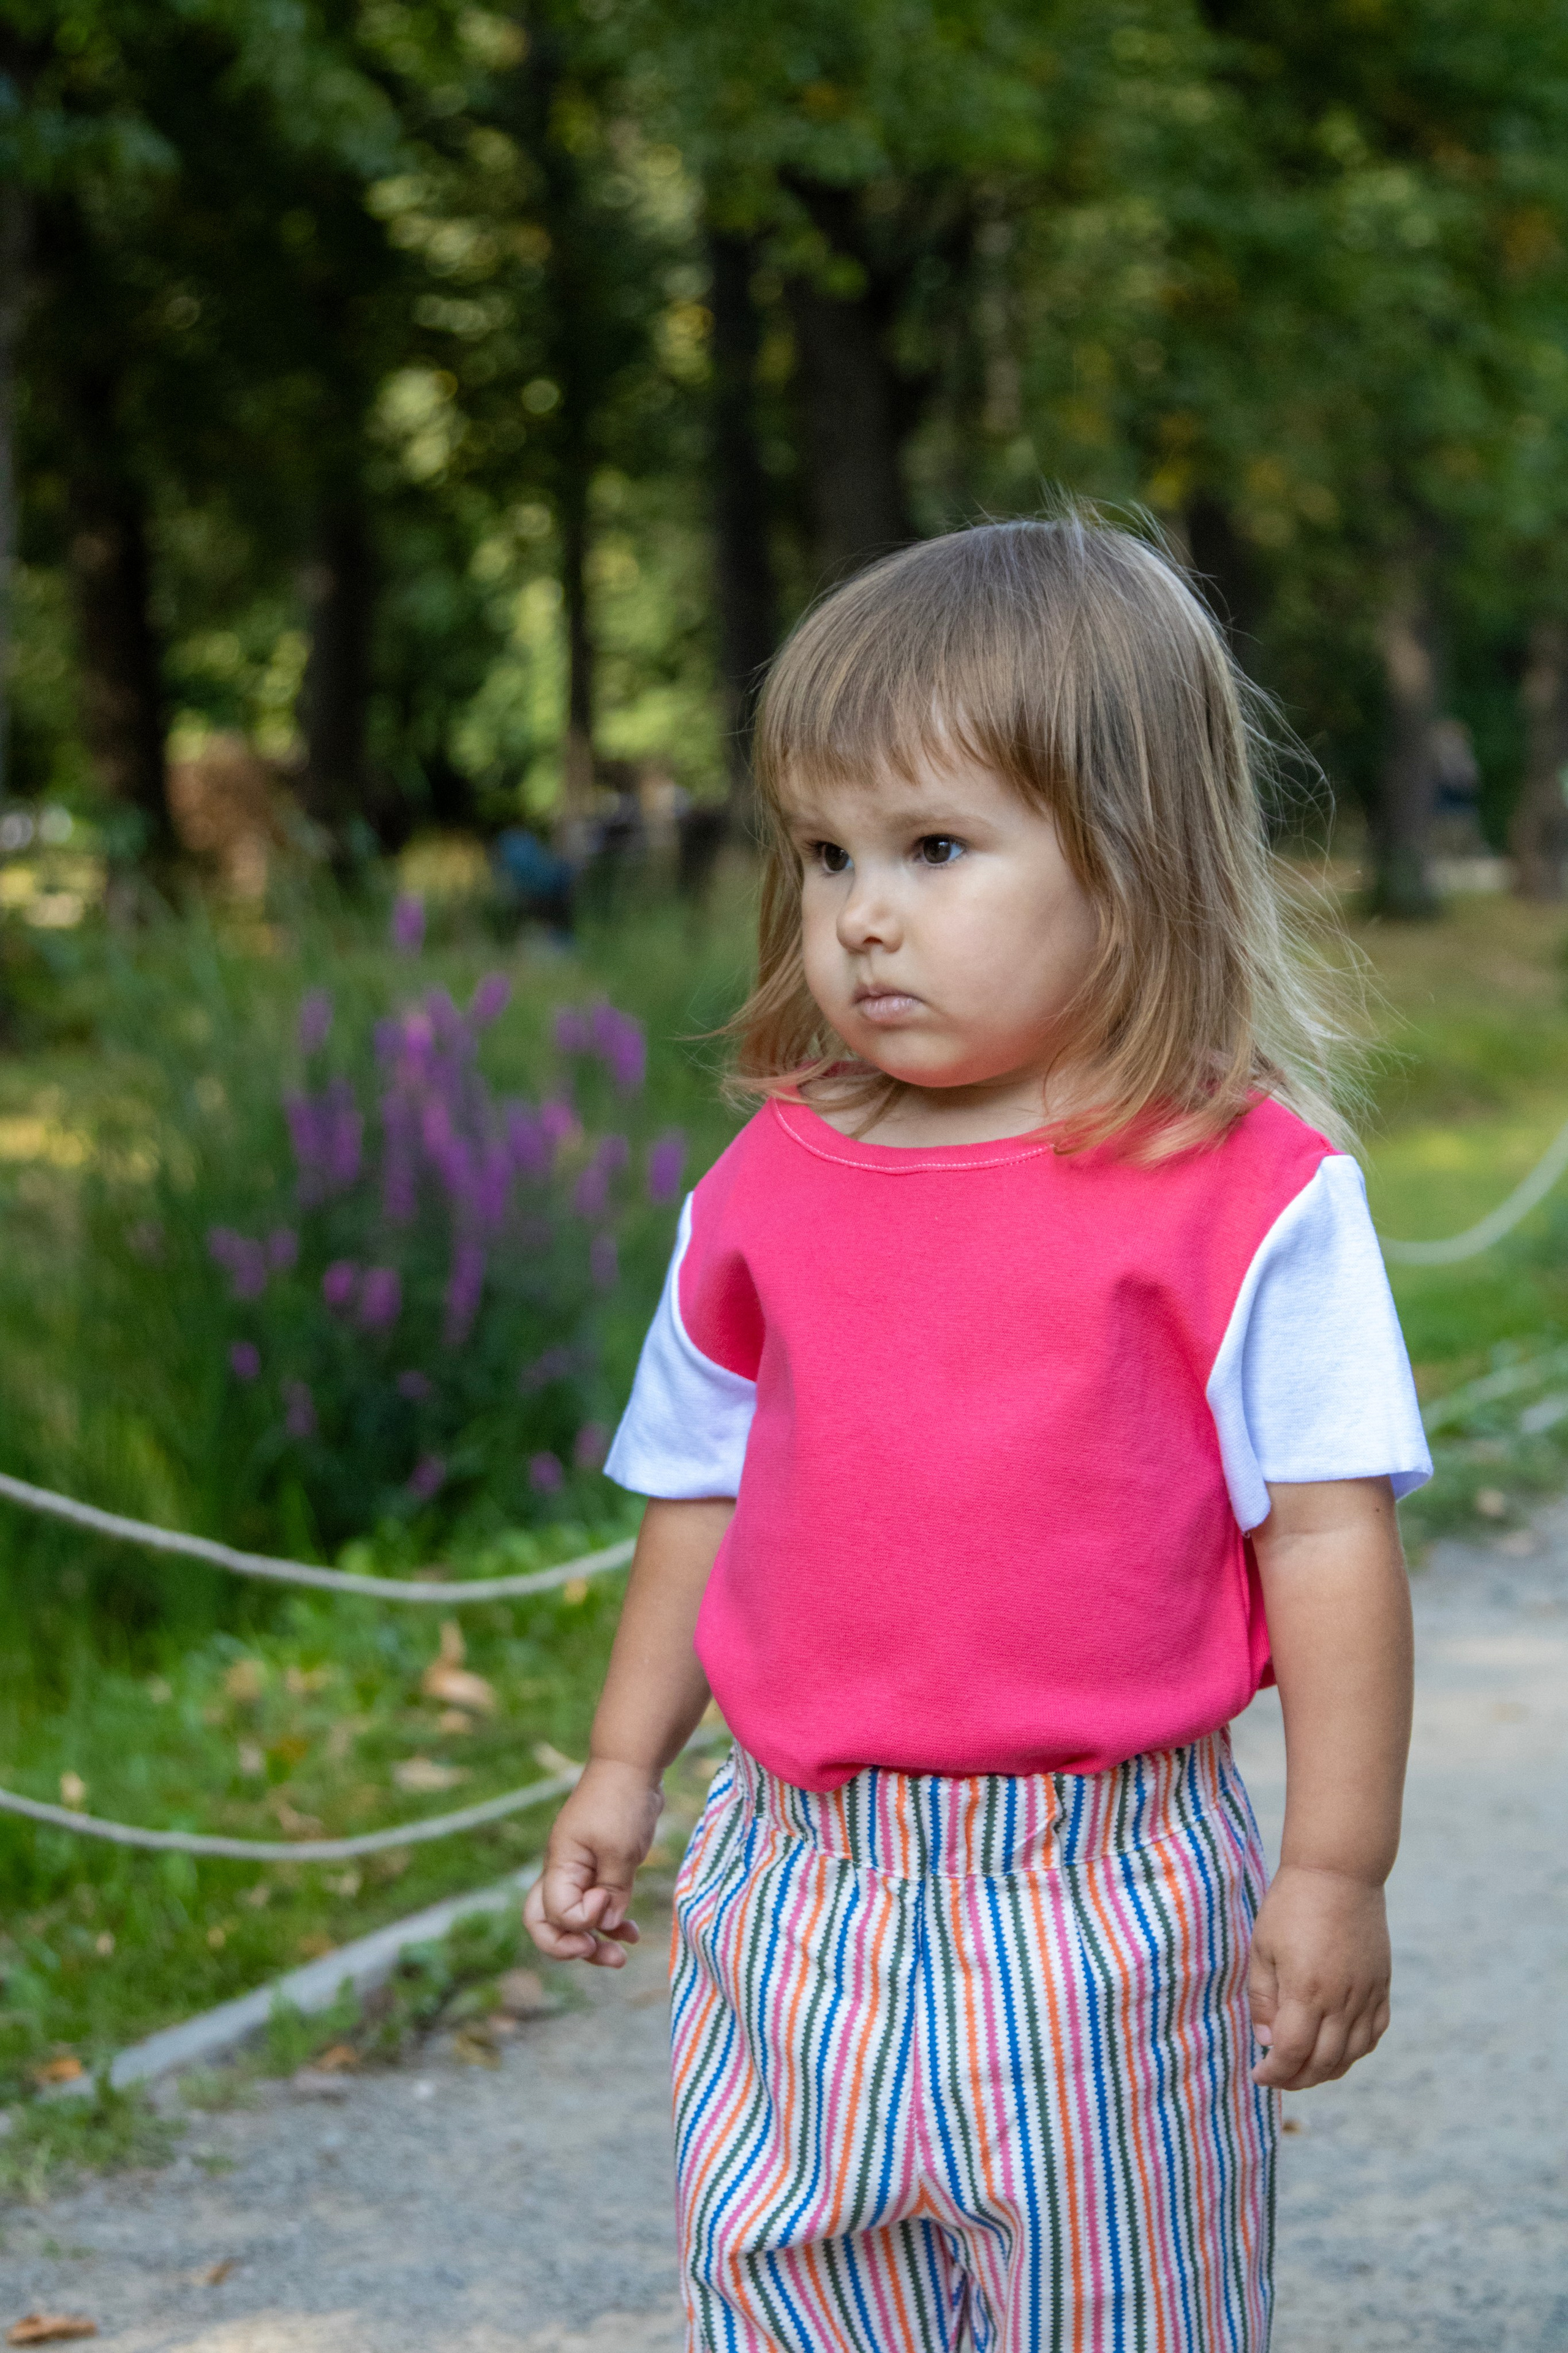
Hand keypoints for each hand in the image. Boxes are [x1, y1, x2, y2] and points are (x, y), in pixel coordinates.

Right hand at [524, 1758, 664, 1967]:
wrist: (633, 1765)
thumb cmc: (621, 1802)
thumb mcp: (620, 1849)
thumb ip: (613, 1891)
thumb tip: (608, 1925)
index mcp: (559, 1865)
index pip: (555, 1914)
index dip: (581, 1920)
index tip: (607, 1899)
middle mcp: (563, 1872)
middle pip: (546, 1924)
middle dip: (569, 1948)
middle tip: (597, 1953)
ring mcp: (580, 1871)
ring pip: (574, 1921)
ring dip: (595, 1942)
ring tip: (622, 1957)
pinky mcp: (600, 1869)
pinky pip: (598, 1907)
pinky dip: (612, 1923)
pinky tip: (633, 1934)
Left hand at [1247, 1863, 1391, 2089]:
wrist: (1338, 1872)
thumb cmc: (1291, 1906)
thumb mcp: (1262, 1949)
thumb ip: (1263, 2000)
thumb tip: (1267, 2042)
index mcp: (1307, 1991)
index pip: (1292, 2053)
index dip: (1274, 2072)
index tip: (1259, 2075)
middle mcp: (1342, 2000)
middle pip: (1324, 2063)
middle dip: (1297, 2079)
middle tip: (1278, 2076)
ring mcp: (1367, 1995)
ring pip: (1352, 2055)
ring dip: (1327, 2071)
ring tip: (1304, 2069)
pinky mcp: (1382, 1986)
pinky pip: (1374, 2034)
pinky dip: (1356, 2051)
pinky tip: (1337, 2049)